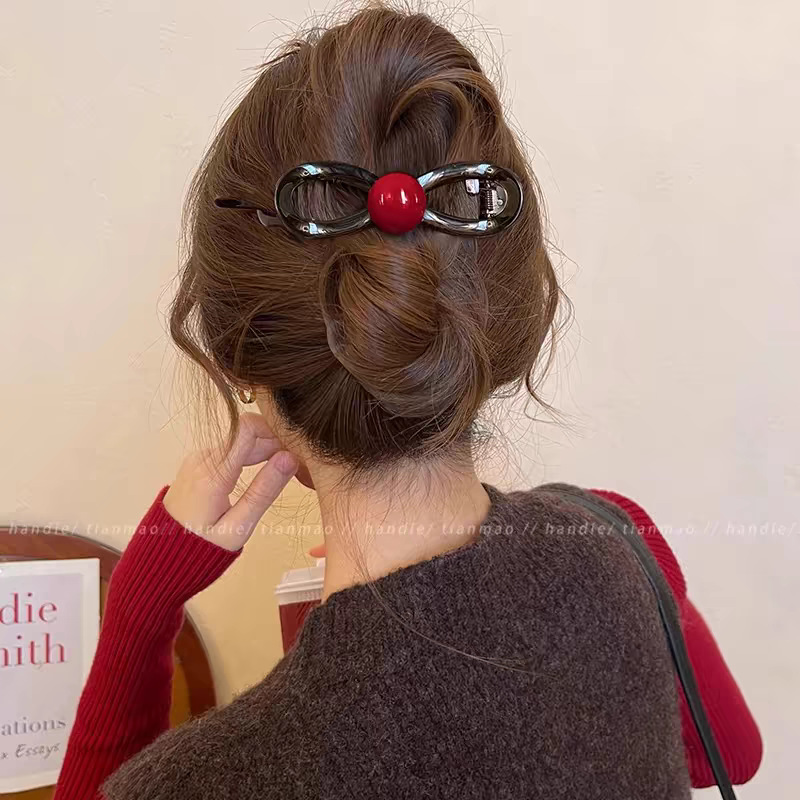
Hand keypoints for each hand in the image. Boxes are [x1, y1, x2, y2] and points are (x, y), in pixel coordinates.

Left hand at [163, 413, 297, 550]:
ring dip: (264, 450)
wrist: (161, 556)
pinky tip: (263, 472)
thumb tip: (289, 458)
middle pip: (246, 433)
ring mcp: (198, 459)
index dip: (275, 432)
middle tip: (298, 465)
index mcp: (212, 473)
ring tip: (283, 471)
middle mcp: (202, 459)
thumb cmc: (200, 549)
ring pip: (239, 440)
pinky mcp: (198, 463)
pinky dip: (249, 456)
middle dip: (274, 443)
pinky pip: (229, 449)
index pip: (248, 428)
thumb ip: (264, 491)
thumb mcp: (238, 527)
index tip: (295, 449)